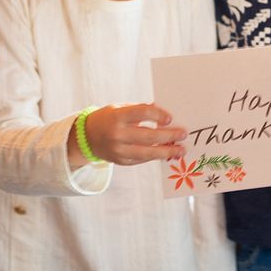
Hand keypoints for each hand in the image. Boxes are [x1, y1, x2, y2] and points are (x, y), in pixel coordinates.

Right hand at [68, 104, 186, 167]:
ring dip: (166, 152)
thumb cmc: (109, 118)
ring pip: (147, 153)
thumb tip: (165, 115)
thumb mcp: (121, 109)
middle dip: (168, 136)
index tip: (170, 118)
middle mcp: (117, 134)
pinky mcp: (121, 161)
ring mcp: (118, 150)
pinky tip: (168, 154)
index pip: (141, 113)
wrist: (86, 137)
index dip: (157, 115)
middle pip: (147, 136)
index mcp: (117, 117)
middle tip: (183, 134)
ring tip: (181, 150)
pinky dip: (156, 157)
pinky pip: (142, 159)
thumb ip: (141, 110)